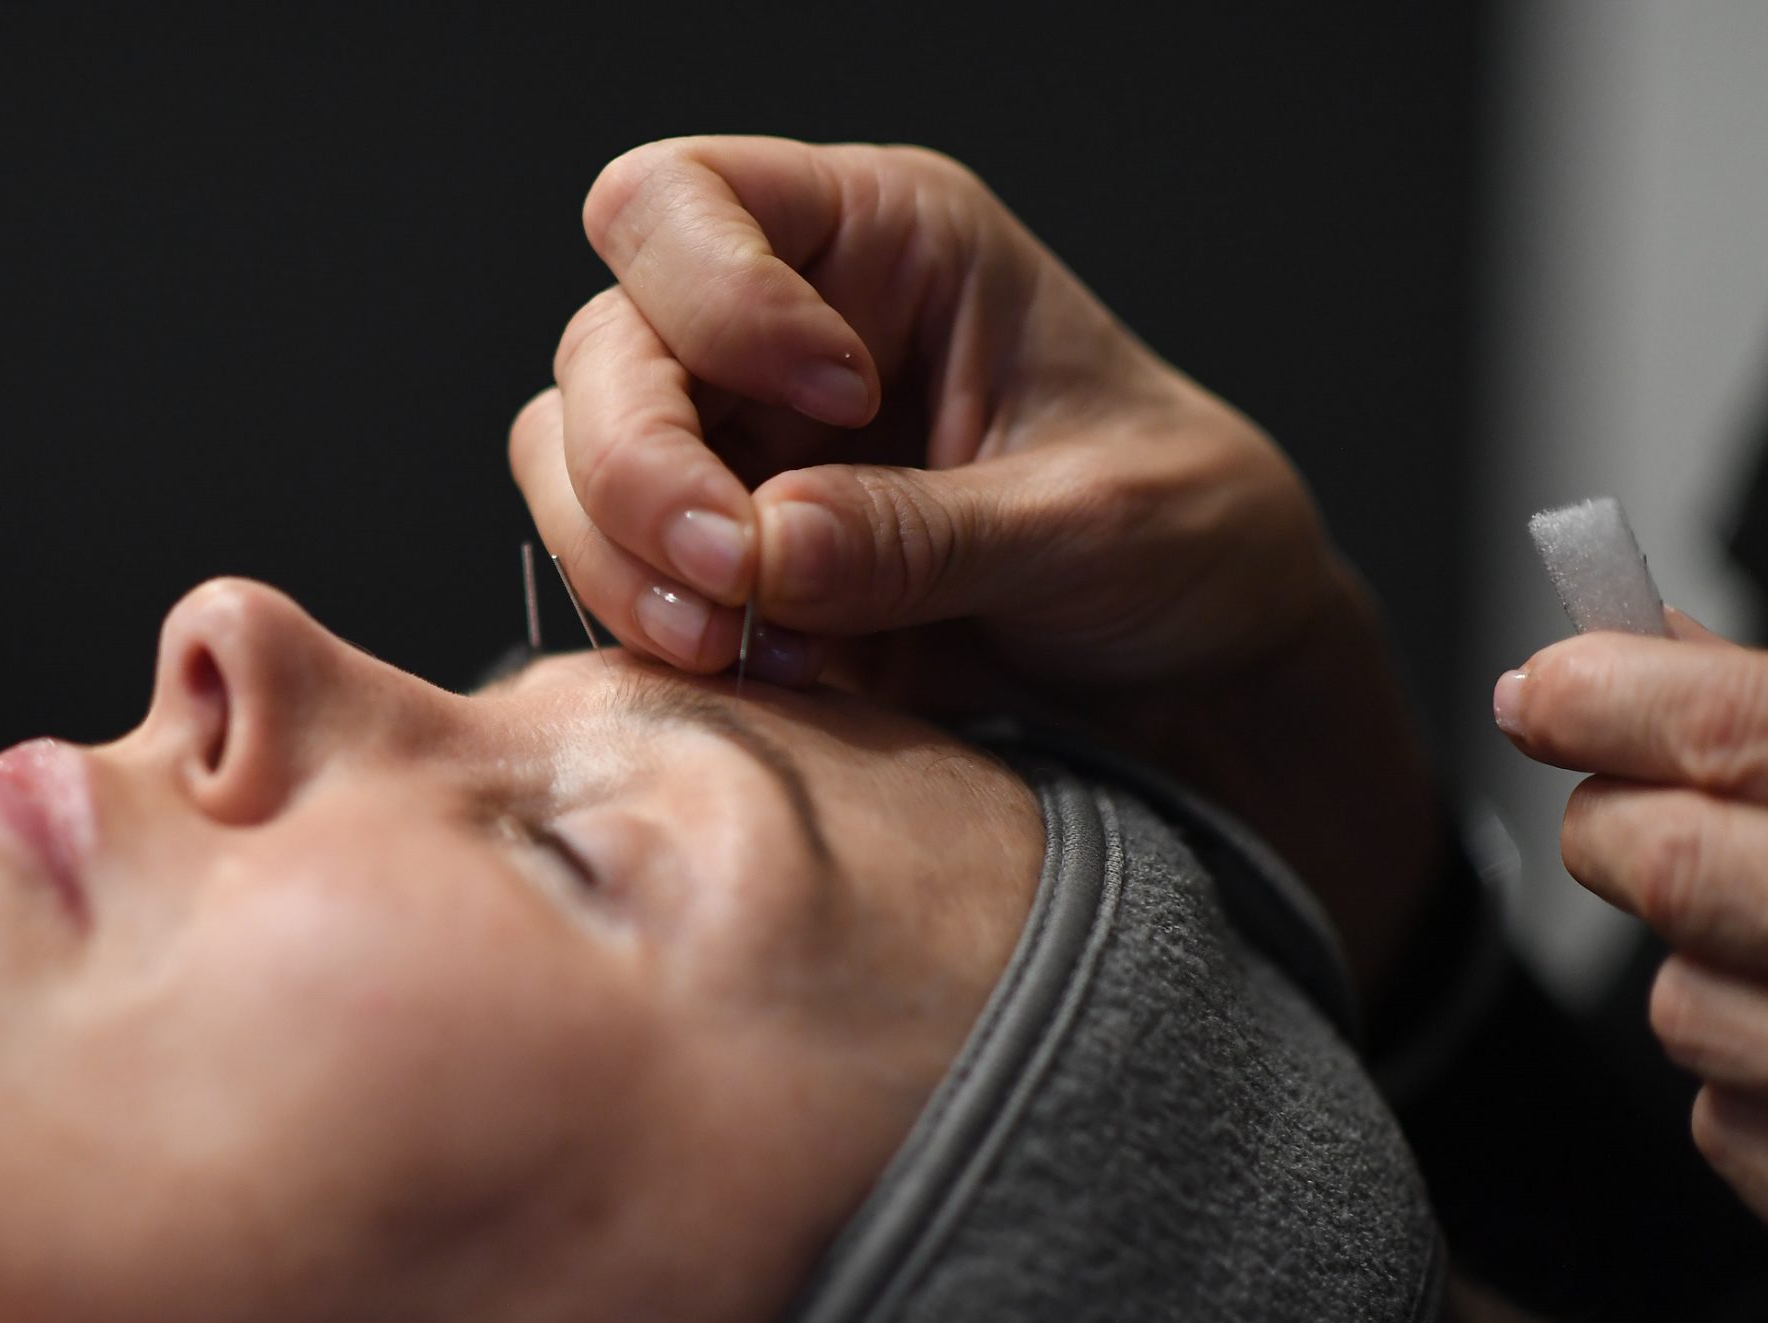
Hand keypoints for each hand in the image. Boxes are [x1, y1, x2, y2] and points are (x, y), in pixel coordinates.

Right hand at [511, 135, 1440, 990]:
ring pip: (568, 461)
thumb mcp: (1089, 524)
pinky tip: (756, 677)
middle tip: (727, 578)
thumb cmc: (1183, 531)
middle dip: (639, 469)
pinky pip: (610, 575)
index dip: (712, 296)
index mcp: (883, 243)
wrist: (1199, 665)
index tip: (838, 402)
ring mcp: (736, 446)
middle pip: (603, 348)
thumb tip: (758, 548)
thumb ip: (924, 536)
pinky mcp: (720, 560)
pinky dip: (653, 632)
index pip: (685, 200)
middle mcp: (781, 327)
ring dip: (622, 561)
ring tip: (734, 645)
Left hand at [1496, 613, 1767, 1222]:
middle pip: (1656, 864)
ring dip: (1697, 972)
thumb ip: (1761, 712)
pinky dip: (1747, 1086)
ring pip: (1676, 1007)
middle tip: (1636, 814)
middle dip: (1614, 829)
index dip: (1611, 695)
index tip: (1541, 688)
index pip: (1737, 731)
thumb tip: (1629, 634)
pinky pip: (1724, 1126)